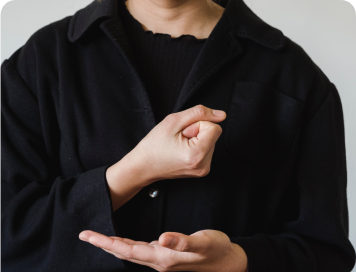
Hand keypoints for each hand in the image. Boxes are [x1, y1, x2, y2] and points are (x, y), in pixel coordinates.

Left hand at [79, 229, 247, 271]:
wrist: (228, 262)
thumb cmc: (217, 251)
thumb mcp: (202, 244)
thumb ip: (182, 241)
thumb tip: (161, 238)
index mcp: (164, 258)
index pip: (129, 251)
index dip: (107, 243)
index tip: (90, 235)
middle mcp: (159, 262)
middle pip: (125, 253)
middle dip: (103, 244)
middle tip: (85, 234)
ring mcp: (162, 261)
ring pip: (131, 253)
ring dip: (113, 245)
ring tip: (98, 237)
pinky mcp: (166, 257)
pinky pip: (140, 252)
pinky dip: (127, 246)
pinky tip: (124, 242)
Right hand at [129, 104, 226, 184]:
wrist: (143, 166)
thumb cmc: (153, 146)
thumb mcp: (173, 121)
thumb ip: (199, 113)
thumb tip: (221, 115)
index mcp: (197, 154)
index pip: (214, 127)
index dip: (197, 124)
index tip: (183, 132)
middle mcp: (203, 165)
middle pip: (212, 134)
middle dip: (196, 132)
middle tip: (178, 139)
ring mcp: (203, 169)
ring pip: (210, 140)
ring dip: (195, 139)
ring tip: (178, 146)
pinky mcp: (202, 170)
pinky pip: (206, 149)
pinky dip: (196, 146)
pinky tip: (181, 151)